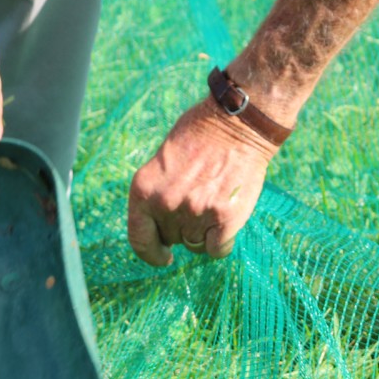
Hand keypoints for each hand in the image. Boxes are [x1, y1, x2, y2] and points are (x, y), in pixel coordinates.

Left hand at [127, 98, 277, 265]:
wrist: (238, 123)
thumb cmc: (201, 135)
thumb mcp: (163, 163)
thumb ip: (158, 195)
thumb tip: (162, 228)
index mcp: (143, 189)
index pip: (139, 239)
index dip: (151, 253)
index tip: (163, 256)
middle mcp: (166, 204)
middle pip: (172, 239)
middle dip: (183, 229)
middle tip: (199, 202)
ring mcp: (195, 212)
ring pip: (196, 245)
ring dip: (205, 232)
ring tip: (214, 202)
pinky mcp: (224, 219)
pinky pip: (217, 250)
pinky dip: (222, 241)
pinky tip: (227, 219)